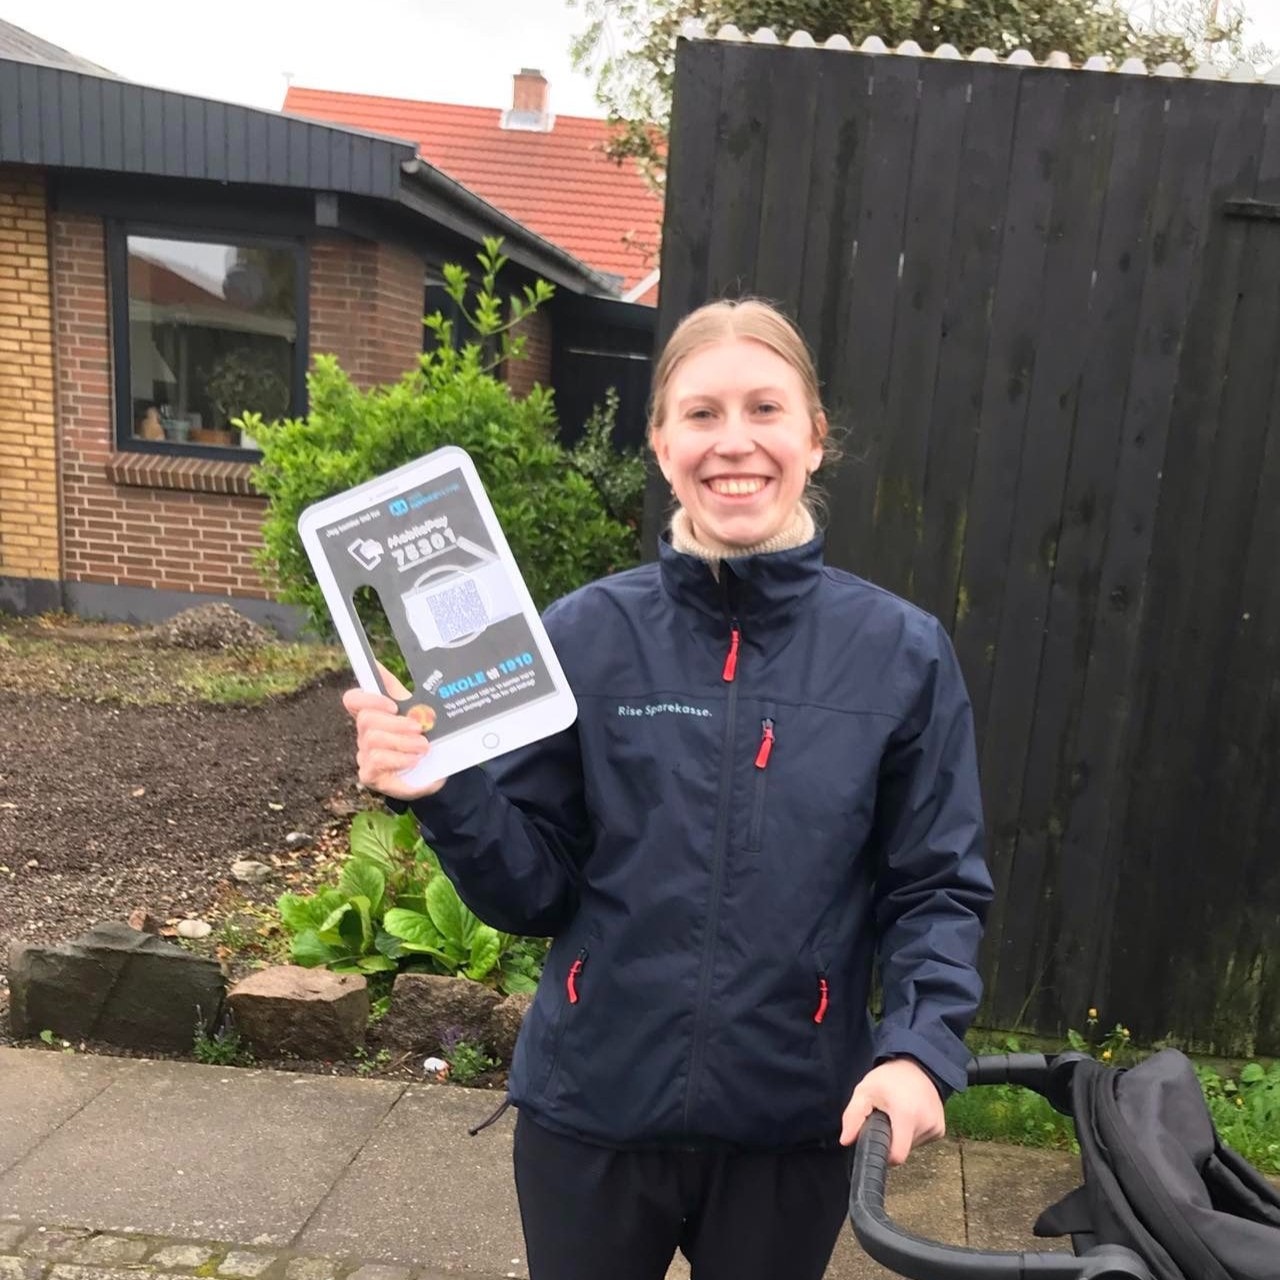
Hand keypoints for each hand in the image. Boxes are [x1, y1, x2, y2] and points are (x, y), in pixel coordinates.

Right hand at [341, 662, 445, 799]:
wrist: (436, 770)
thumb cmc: (422, 738)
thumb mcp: (414, 710)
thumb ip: (396, 689)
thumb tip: (376, 663)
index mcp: (373, 714)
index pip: (353, 700)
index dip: (369, 699)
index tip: (393, 705)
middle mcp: (364, 734)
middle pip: (366, 719)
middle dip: (396, 723)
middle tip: (419, 728)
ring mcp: (364, 755)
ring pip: (373, 739)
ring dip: (403, 742)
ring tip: (423, 746)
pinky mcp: (369, 775)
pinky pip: (377, 761)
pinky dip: (399, 759)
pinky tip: (414, 760)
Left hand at [839, 1058, 944, 1164]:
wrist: (917, 1064)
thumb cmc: (889, 1078)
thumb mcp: (865, 1090)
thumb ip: (853, 1116)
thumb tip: (845, 1140)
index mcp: (906, 1115)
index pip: (897, 1156)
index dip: (884, 1154)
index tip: (878, 1142)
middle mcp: (925, 1123)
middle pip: (902, 1150)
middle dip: (891, 1139)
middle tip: (886, 1118)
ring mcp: (936, 1127)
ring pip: (911, 1146)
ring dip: (901, 1135)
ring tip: (899, 1113)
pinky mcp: (940, 1129)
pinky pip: (921, 1140)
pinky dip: (912, 1133)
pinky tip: (910, 1114)